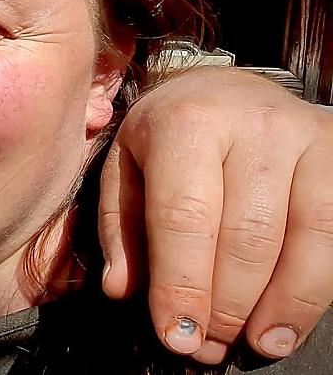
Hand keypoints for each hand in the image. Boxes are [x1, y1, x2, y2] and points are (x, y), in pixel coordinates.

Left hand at [98, 66, 331, 364]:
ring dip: (278, 305)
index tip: (175, 334)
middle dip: (227, 305)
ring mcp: (305, 138)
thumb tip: (122, 290)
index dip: (182, 284)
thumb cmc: (166, 138)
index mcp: (185, 123)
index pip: (184, 216)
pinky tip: (288, 323)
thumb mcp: (125, 168)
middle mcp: (252, 125)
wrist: (224, 89)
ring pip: (305, 238)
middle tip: (208, 345)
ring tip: (253, 344)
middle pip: (247, 235)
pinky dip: (315, 289)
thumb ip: (122, 229)